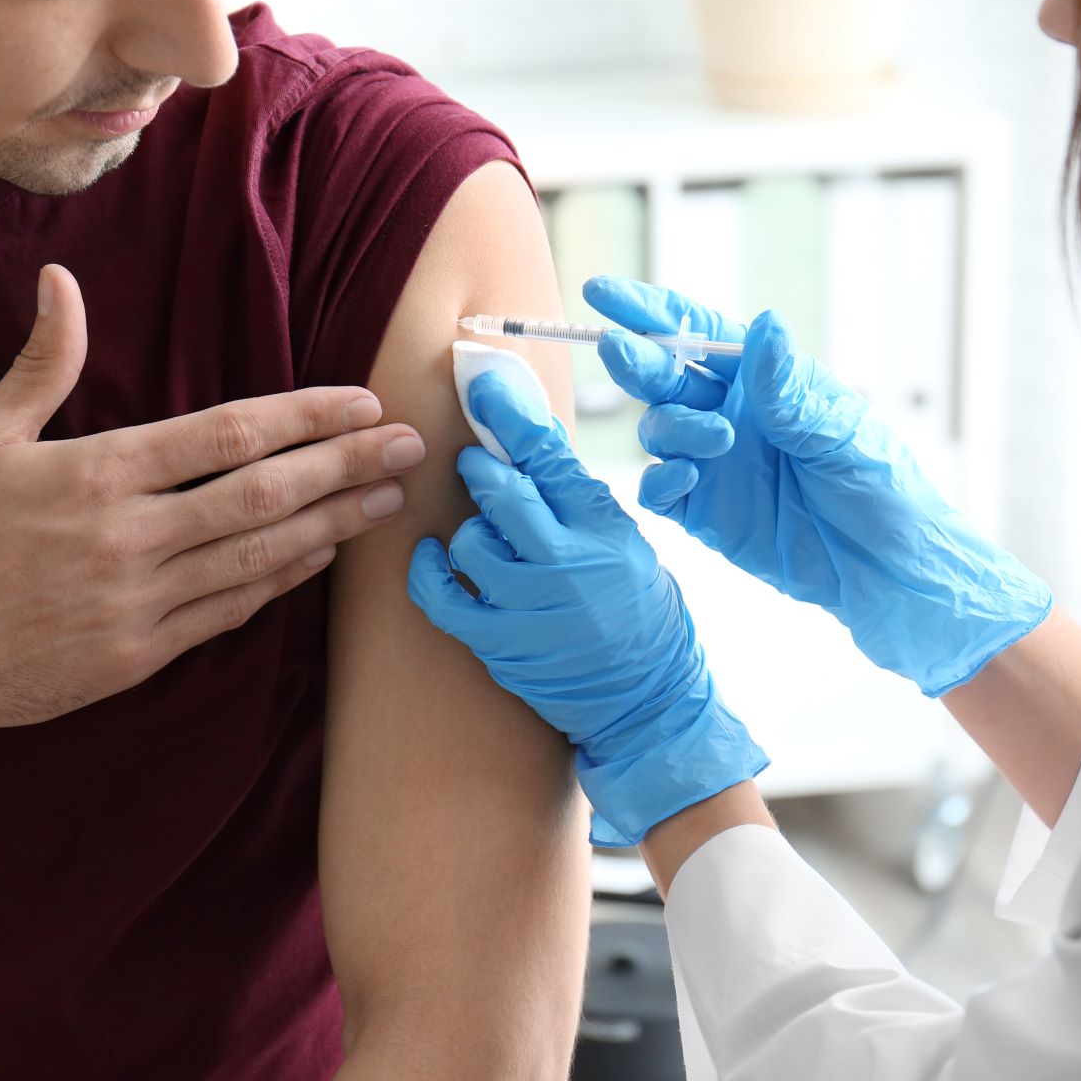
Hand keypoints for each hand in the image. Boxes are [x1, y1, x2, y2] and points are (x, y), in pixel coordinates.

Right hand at [0, 264, 424, 749]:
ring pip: (259, 558)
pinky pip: (227, 613)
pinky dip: (280, 582)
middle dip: (347, 466)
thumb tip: (60, 281)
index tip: (361, 401)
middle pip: (264, 494)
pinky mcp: (133, 659)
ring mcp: (135, 605)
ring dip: (333, 526)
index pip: (227, 436)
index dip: (305, 417)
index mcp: (94, 475)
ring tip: (387, 501)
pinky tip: (318, 558)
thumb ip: (40, 364)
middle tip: (411, 445)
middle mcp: (126, 539)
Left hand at [408, 371, 766, 847]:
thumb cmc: (639, 611)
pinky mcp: (500, 644)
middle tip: (476, 462)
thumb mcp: (624, 540)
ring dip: (470, 532)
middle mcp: (566, 563)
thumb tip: (529, 442)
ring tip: (487, 537)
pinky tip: (433, 557)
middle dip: (481, 468)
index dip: (510, 414)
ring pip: (470, 542)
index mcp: (603, 527)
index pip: (549, 456)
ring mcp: (529, 607)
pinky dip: (431, 573)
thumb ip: (576, 495)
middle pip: (502, 491)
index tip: (484, 381)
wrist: (649, 699)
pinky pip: (442, 598)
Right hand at [585, 275, 1052, 696]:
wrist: (887, 568)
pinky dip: (662, 479)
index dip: (648, 310)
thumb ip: (788, 385)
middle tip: (619, 350)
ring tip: (718, 440)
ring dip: (674, 426)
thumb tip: (764, 324)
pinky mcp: (703, 512)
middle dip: (638, 360)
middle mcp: (730, 413)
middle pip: (664, 376)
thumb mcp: (838, 427)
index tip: (602, 294)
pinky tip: (687, 479)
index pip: (695, 332)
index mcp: (763, 378)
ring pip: (659, 429)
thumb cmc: (879, 484)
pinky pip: (660, 488)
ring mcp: (712, 463)